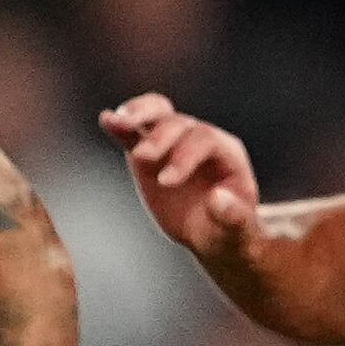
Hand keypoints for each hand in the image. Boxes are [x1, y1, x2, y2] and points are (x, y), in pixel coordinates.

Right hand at [100, 95, 262, 263]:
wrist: (211, 232)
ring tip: (117, 121)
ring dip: (138, 115)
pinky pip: (137, 130)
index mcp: (227, 153)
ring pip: (159, 114)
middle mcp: (201, 140)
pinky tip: (106, 119)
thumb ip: (234, 216)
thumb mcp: (238, 231)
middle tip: (142, 157)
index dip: (184, 155)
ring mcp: (175, 142)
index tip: (165, 183)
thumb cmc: (228, 231)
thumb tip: (217, 198)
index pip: (205, 139)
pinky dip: (122, 124)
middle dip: (159, 137)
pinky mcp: (151, 150)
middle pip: (179, 123)